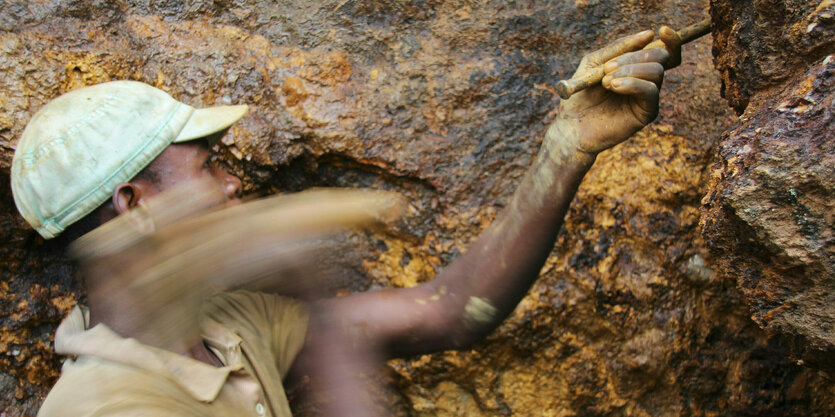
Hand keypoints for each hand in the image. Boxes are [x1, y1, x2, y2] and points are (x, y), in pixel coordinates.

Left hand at [548, 26, 681, 157]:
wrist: (571, 125)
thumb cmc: (580, 94)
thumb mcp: (595, 63)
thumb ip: (618, 48)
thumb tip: (649, 34)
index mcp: (636, 67)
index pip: (664, 50)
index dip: (670, 39)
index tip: (663, 29)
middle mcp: (646, 80)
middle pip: (660, 57)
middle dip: (635, 56)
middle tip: (608, 68)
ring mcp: (648, 97)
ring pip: (656, 71)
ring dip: (630, 70)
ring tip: (606, 82)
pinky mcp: (647, 113)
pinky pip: (650, 91)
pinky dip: (632, 84)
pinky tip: (614, 86)